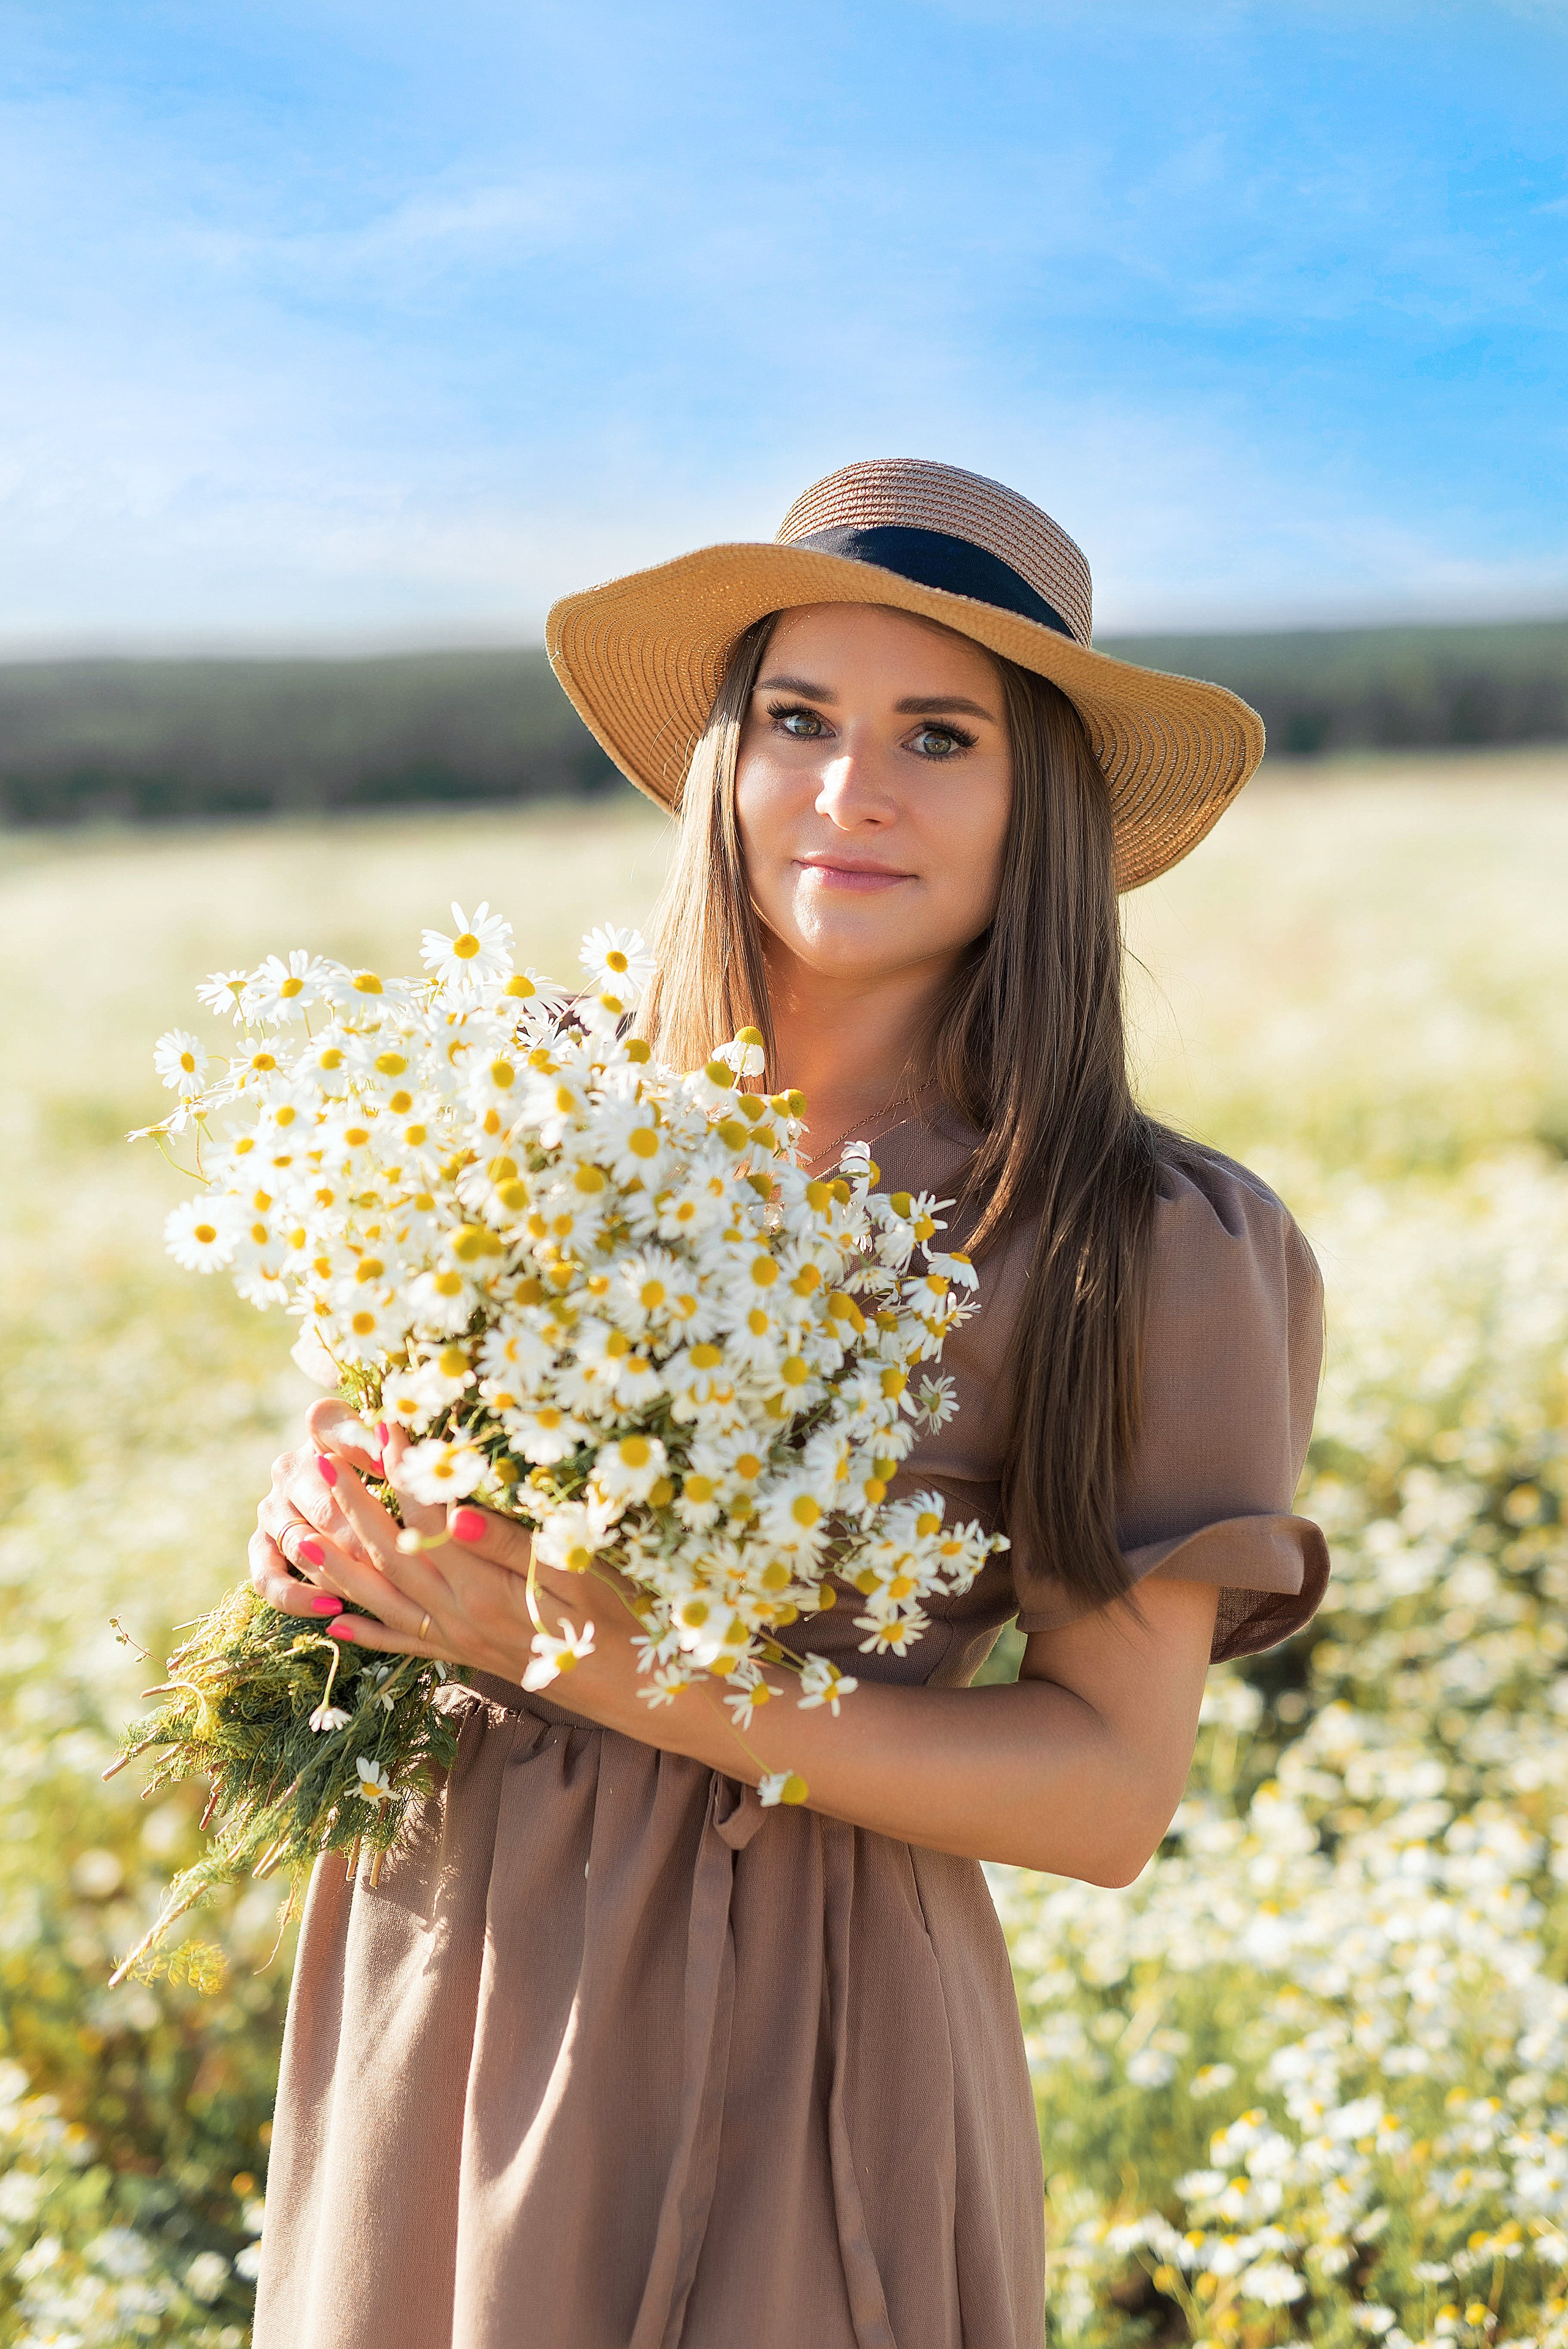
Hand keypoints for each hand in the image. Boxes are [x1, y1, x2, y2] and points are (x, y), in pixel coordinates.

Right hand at [250, 1399, 396, 1620]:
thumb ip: (390, 1445)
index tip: (389, 1465)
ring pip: (299, 1543)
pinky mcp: (261, 1547)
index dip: (359, 1444)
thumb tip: (389, 1456)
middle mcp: (288, 1467)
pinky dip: (297, 1596)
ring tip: (373, 1587)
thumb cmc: (386, 1472)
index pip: (327, 1423)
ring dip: (336, 1568)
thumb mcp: (393, 1450)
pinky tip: (331, 1608)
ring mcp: (271, 1509)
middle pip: (323, 1503)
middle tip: (395, 1557)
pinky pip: (267, 1577)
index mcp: (320, 1431)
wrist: (350, 1506)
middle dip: (361, 1534)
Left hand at [250, 1400, 620, 1687]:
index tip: (380, 1425)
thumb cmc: (624, 1622)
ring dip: (335, 1567)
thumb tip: (456, 1513)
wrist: (638, 1693)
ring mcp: (458, 1642)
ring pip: (380, 1601)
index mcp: (488, 1588)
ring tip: (295, 1534)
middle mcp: (461, 1618)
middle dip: (349, 1508)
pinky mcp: (464, 1659)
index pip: (429, 1519)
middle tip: (314, 1464)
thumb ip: (515, 1545)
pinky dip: (364, 1632)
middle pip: (390, 1556)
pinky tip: (332, 1622)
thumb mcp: (581, 1573)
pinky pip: (401, 1646)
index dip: (401, 1471)